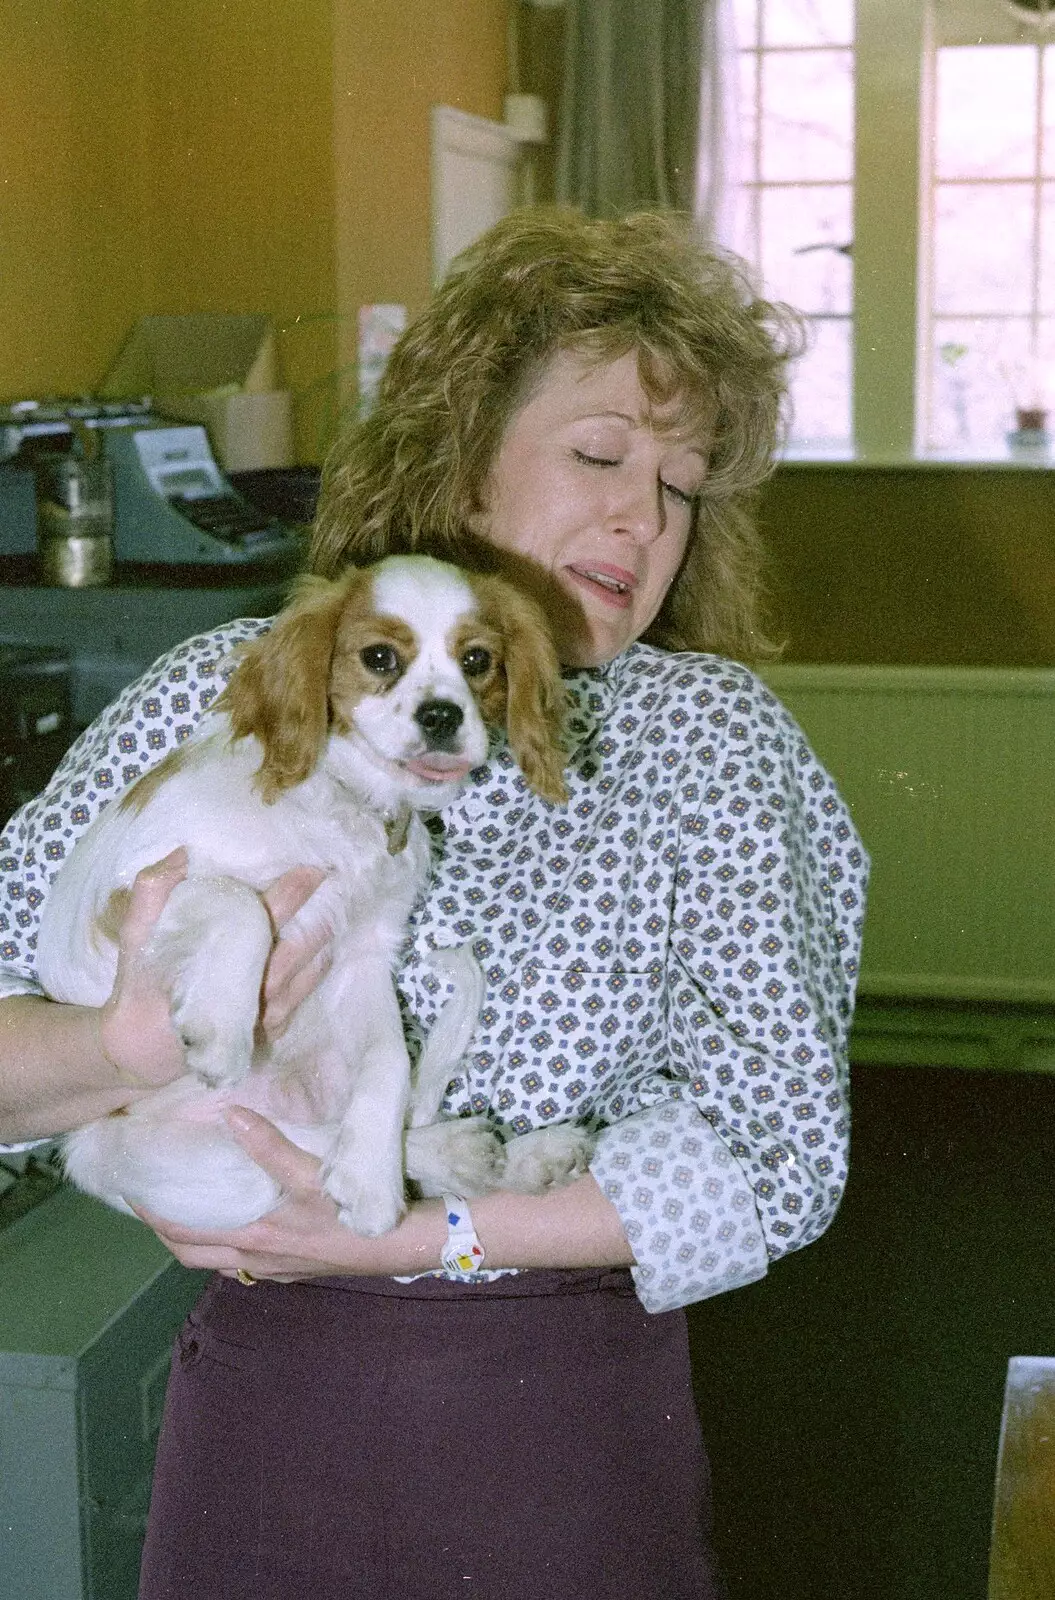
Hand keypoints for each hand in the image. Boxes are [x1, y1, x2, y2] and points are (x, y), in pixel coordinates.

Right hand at [99, 855, 329, 1090]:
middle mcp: (251, 988)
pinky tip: (324, 952)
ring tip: (338, 914)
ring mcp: (265, 1014)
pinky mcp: (270, 1031)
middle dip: (320, 916)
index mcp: (222, 959)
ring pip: (308, 974)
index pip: (266, 917)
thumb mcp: (135, 938)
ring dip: (323, 943)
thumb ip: (152, 892)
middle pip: (298, 947)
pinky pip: (303, 997)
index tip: (314, 869)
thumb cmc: (142, 986)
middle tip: (338, 887)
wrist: (142, 1049)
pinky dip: (316, 973)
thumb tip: (182, 853)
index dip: (292, 891)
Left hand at [135, 1108, 356, 1281]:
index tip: (130, 1188)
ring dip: (197, 1238)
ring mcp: (272, 1268)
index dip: (151, 1214)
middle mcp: (253, 1258)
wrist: (397, 1246)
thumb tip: (230, 1115)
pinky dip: (228, 1245)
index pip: (181, 1232)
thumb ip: (270, 1146)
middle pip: (190, 1252)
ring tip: (189, 1207)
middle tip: (151, 1199)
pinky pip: (243, 1261)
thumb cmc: (350, 1214)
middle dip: (165, 1229)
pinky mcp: (292, 1269)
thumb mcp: (312, 1174)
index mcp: (249, 1236)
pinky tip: (239, 1223)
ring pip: (217, 1259)